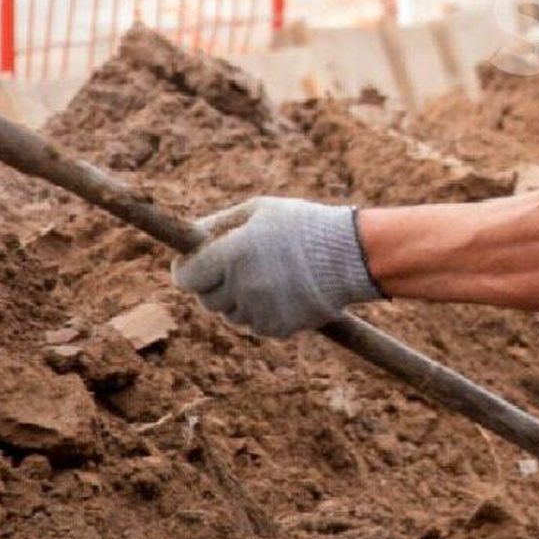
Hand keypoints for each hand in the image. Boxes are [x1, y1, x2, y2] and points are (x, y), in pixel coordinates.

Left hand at [173, 196, 382, 337]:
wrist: (352, 255)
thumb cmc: (304, 225)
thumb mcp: (261, 210)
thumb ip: (220, 223)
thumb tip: (189, 238)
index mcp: (232, 254)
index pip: (186, 277)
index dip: (186, 270)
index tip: (192, 265)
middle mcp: (242, 286)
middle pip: (207, 298)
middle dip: (215, 283)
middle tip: (236, 266)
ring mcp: (260, 311)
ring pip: (231, 313)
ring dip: (240, 298)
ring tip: (269, 275)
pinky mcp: (278, 328)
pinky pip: (256, 324)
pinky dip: (263, 311)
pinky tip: (284, 291)